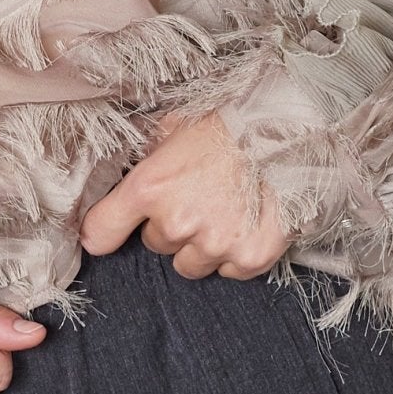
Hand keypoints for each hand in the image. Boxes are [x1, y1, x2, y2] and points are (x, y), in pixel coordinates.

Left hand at [78, 107, 291, 279]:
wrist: (292, 130)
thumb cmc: (232, 122)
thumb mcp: (178, 126)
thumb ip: (151, 154)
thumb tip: (136, 165)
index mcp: (150, 187)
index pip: (101, 231)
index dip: (101, 232)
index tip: (105, 232)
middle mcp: (177, 222)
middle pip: (156, 244)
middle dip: (171, 224)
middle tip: (197, 196)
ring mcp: (214, 245)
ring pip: (190, 264)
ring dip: (201, 244)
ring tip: (224, 209)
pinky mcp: (248, 259)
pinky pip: (229, 271)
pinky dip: (235, 253)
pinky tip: (248, 221)